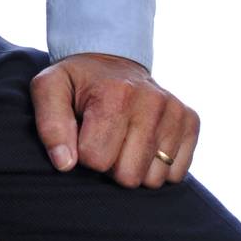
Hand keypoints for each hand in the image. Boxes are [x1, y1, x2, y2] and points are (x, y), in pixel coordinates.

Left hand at [30, 51, 200, 188]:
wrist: (112, 59)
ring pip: (153, 180)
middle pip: (128, 176)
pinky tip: (144, 141)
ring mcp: (175, 111)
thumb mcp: (50, 89)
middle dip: (110, 165)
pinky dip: (158, 166)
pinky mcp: (191, 121)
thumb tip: (65, 163)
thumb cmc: (79, 82)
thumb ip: (50, 124)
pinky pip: (176, 174)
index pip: (96, 160)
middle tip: (105, 138)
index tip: (84, 133)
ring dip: (134, 167)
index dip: (84, 152)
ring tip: (124, 139)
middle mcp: (152, 101)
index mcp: (116, 94)